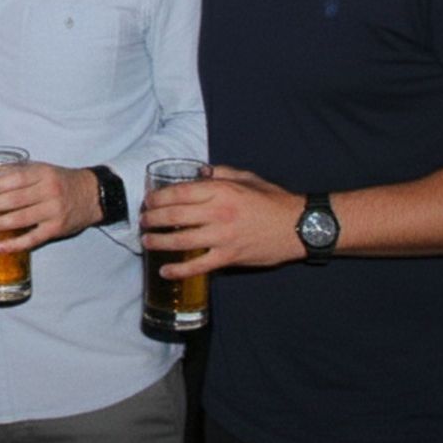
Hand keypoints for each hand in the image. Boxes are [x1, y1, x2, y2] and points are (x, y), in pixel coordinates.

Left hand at [0, 162, 101, 252]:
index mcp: (44, 174)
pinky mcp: (56, 229)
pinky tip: (1, 246)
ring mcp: (54, 212)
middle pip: (17, 200)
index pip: (18, 178)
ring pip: (22, 219)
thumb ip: (20, 171)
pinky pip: (33, 238)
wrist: (92, 195)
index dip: (0, 185)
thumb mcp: (43, 169)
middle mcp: (50, 192)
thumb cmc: (61, 181)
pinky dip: (16, 244)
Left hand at [140, 166, 304, 276]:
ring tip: (146, 241)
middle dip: (152, 219)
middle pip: (174, 216)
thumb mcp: (247, 178)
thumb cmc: (273, 200)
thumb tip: (198, 171)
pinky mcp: (229, 257)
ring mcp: (223, 237)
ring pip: (181, 241)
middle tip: (142, 221)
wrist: (299, 226)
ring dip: (158, 242)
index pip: (178, 193)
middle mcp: (218, 213)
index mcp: (221, 191)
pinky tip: (165, 271)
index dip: (157, 198)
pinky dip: (179, 270)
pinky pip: (198, 266)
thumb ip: (220, 173)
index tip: (148, 201)